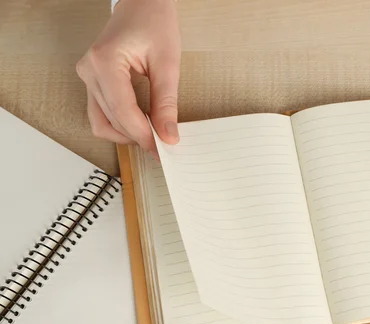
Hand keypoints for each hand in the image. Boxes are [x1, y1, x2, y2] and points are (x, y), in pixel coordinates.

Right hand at [76, 0, 180, 157]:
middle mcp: (89, 70)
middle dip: (137, 137)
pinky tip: (141, 125)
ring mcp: (87, 75)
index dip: (144, 135)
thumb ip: (166, 102)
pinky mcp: (92, 80)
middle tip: (162, 147)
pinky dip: (119, 124)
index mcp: (105, 62)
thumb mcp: (167, 63)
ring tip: (153, 136)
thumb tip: (168, 134)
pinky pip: (101, 112)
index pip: (123, 112)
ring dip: (126, 134)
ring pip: (101, 121)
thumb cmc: (154, 22)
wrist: (143, 3)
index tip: (162, 149)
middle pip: (111, 120)